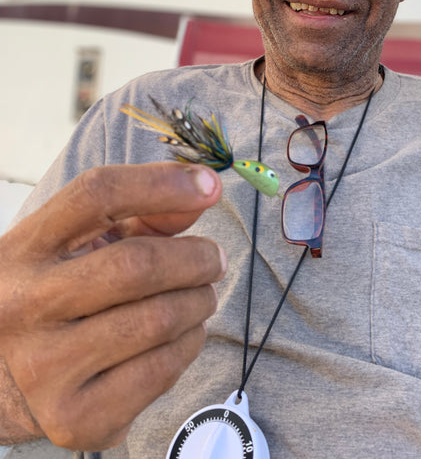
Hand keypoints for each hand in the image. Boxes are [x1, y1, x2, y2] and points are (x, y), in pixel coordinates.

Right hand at [0, 162, 225, 450]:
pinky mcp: (76, 417)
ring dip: (199, 302)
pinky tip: (181, 335)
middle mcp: (25, 303)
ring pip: (160, 320)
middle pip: (138, 265)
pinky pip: (163, 370)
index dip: (162, 184)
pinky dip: (189, 344)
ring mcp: (46, 366)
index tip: (209, 185)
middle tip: (213, 259)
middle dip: (197, 258)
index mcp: (26, 247)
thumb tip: (204, 189)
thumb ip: (142, 213)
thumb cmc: (54, 296)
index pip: (97, 196)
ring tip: (198, 297)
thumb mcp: (78, 245)